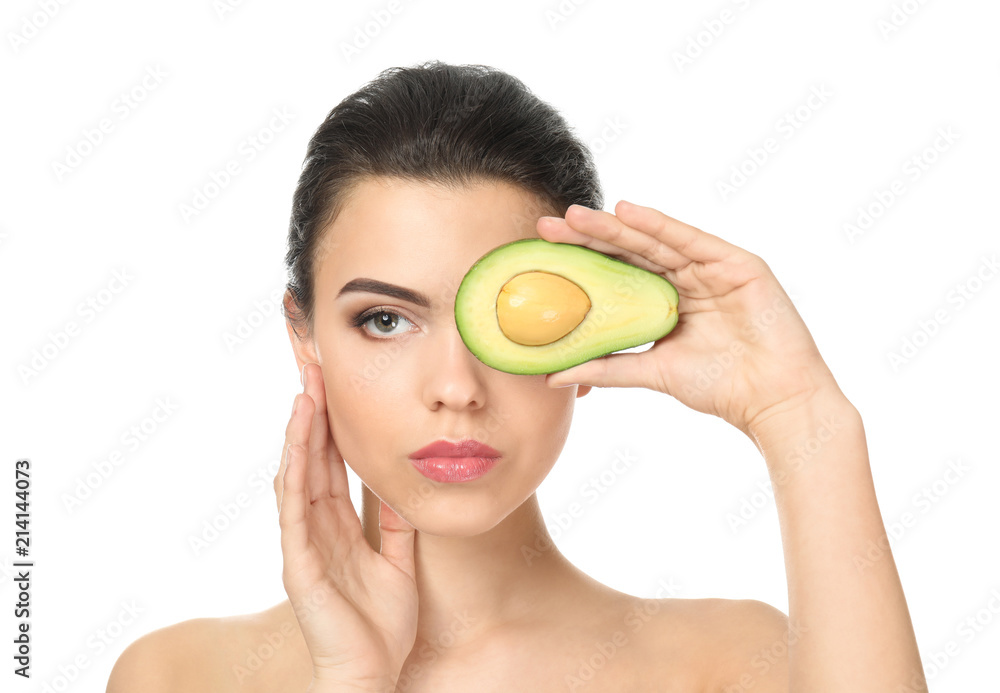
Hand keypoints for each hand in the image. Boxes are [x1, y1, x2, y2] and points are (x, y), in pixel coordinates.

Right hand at [274, 362, 417, 690]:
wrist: (372, 673)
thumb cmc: (381, 624)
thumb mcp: (399, 561)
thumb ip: (397, 524)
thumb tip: (403, 486)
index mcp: (337, 525)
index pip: (332, 462)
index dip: (332, 422)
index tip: (335, 382)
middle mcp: (315, 527)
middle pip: (312, 458)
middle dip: (312, 412)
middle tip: (313, 366)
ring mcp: (303, 543)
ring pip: (298, 475)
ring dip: (300, 433)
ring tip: (305, 391)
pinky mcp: (298, 564)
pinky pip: (294, 510)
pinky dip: (296, 473)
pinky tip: (298, 444)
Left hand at [537, 200, 843, 435]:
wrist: (772, 401)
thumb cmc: (721, 387)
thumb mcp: (653, 372)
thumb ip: (607, 368)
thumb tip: (554, 376)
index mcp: (667, 300)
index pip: (618, 272)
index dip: (582, 260)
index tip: (542, 252)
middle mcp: (687, 278)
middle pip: (630, 251)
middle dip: (588, 237)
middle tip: (546, 226)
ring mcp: (712, 268)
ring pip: (655, 241)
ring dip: (614, 226)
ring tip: (575, 215)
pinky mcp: (737, 264)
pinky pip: (691, 240)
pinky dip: (660, 225)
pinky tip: (628, 212)